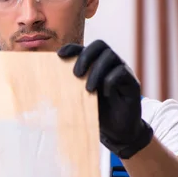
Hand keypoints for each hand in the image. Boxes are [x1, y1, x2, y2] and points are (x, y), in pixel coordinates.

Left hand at [57, 40, 152, 158]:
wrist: (116, 131)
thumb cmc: (96, 112)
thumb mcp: (78, 99)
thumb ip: (68, 88)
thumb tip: (45, 85)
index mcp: (94, 64)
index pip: (83, 48)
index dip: (72, 48)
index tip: (59, 55)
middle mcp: (109, 63)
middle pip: (99, 45)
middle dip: (86, 57)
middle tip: (76, 74)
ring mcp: (122, 70)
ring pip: (111, 56)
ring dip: (97, 71)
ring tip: (88, 89)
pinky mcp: (132, 82)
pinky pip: (122, 72)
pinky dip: (111, 81)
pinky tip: (105, 94)